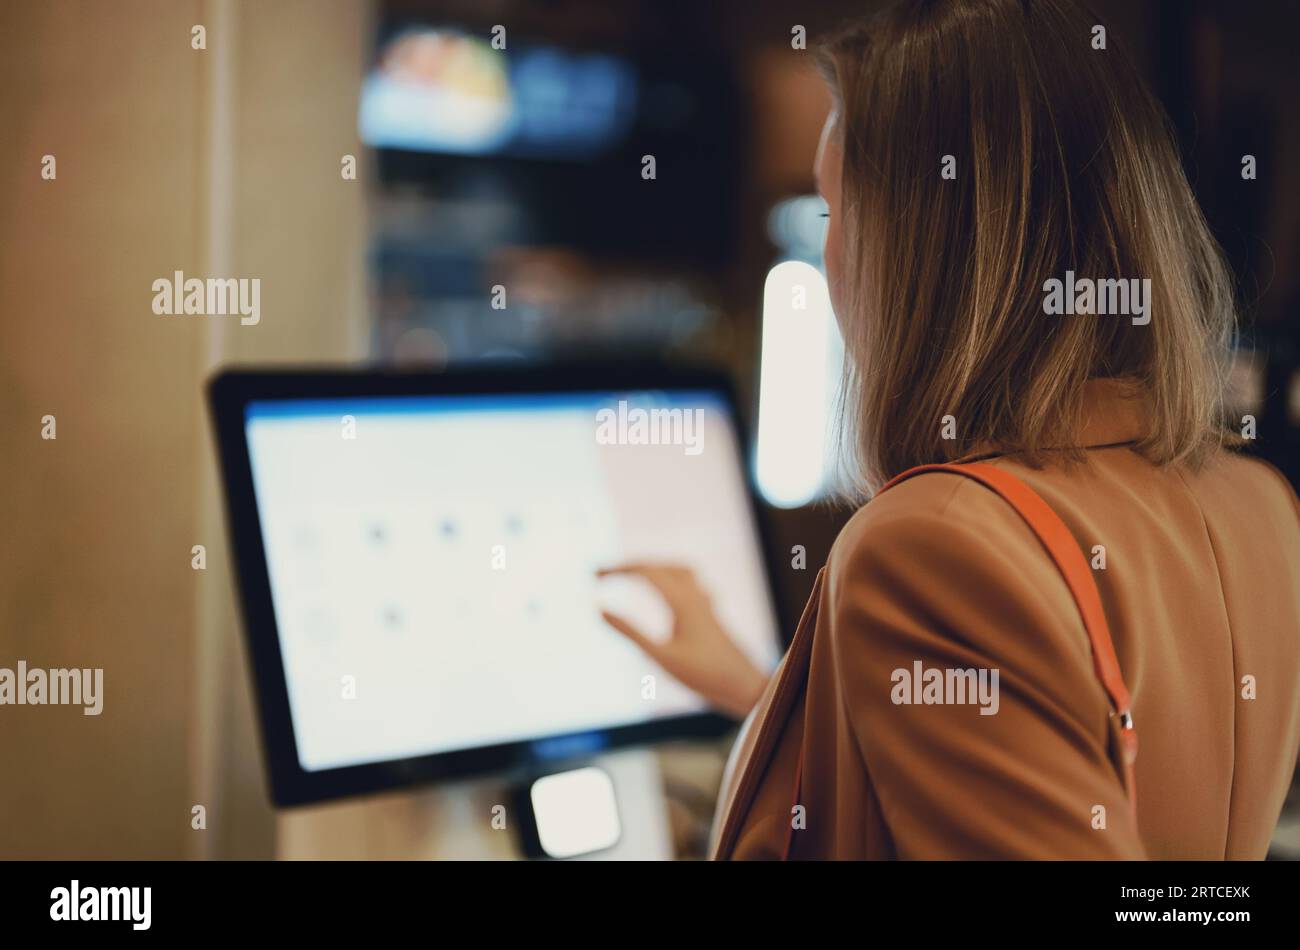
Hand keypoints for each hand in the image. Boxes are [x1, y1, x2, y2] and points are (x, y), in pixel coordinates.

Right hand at [596, 562, 768, 718]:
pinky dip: (672, 578)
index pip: (645, 571)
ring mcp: (705, 603)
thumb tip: (599, 609)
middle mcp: (695, 595)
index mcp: (682, 601)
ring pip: (678, 569)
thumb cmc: (703, 675)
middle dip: (629, 566)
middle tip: (601, 574)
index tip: (594, 577)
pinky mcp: (711, 613)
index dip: (618, 570)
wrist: (744, 686)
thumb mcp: (660, 657)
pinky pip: (691, 582)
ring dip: (653, 567)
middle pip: (659, 566)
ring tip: (632, 573)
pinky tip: (671, 590)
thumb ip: (630, 632)